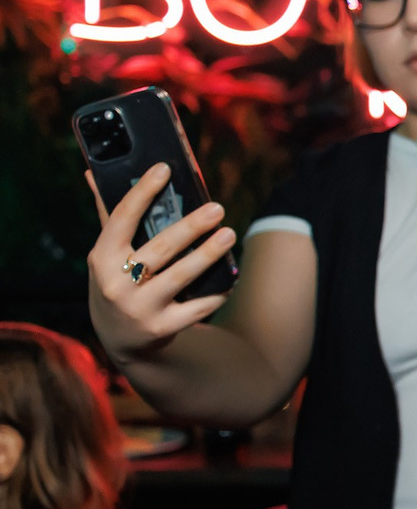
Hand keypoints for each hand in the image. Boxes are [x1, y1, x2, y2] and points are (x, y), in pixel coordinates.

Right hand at [86, 164, 234, 362]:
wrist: (120, 340)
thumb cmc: (117, 283)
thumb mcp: (106, 256)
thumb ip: (108, 217)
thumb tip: (94, 173)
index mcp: (100, 258)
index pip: (120, 219)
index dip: (142, 192)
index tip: (164, 168)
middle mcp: (117, 284)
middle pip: (160, 248)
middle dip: (191, 227)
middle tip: (217, 208)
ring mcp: (139, 308)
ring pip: (181, 276)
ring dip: (208, 255)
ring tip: (229, 235)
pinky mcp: (162, 327)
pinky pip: (197, 307)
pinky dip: (217, 292)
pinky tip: (231, 277)